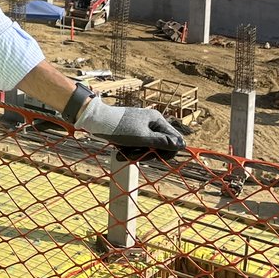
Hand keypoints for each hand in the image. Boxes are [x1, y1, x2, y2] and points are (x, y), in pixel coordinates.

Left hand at [71, 92, 185, 159]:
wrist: (95, 121)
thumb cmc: (119, 128)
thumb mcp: (142, 138)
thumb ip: (163, 142)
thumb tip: (183, 144)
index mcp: (157, 120)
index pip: (174, 140)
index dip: (167, 152)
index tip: (154, 157)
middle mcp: (152, 122)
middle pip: (160, 146)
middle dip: (146, 154)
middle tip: (132, 156)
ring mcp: (142, 127)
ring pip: (147, 148)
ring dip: (135, 154)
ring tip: (122, 153)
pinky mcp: (132, 133)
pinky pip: (136, 146)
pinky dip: (129, 151)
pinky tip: (119, 153)